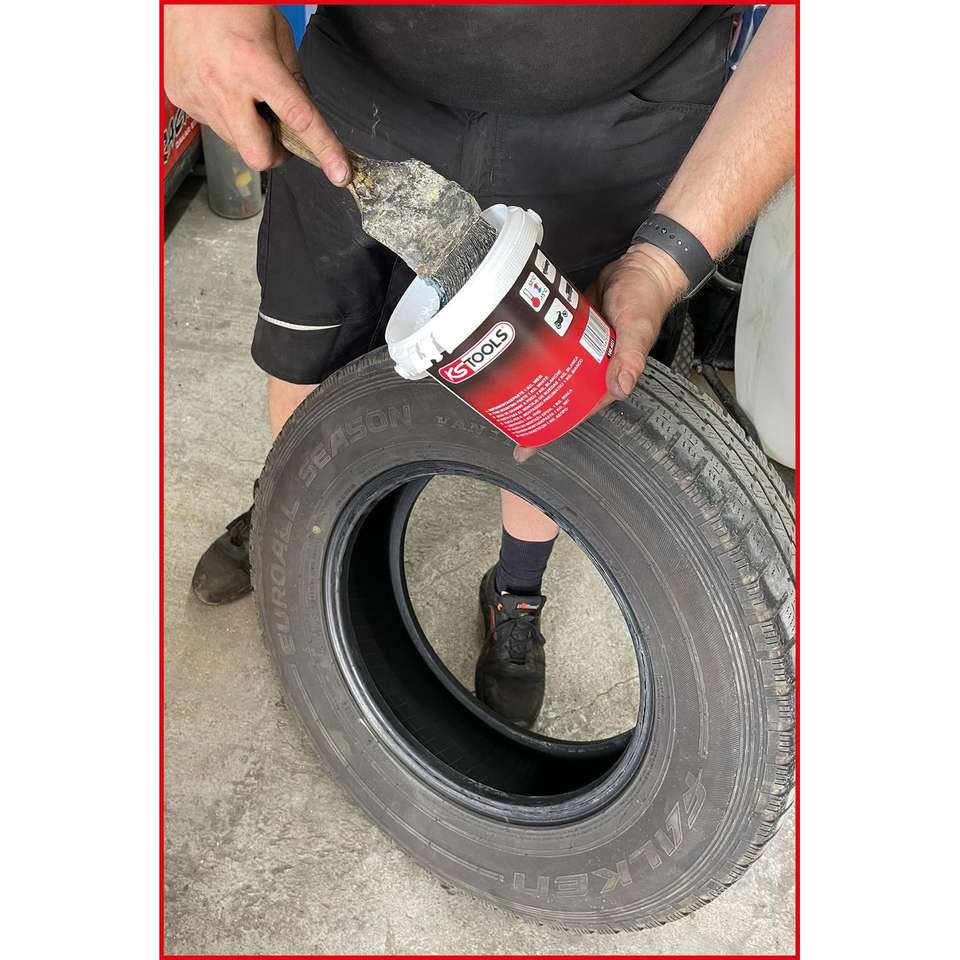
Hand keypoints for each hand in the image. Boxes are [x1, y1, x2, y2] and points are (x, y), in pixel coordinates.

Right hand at [163, 4, 350, 183]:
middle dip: (275, 152)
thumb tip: (304, 113)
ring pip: (236, 143)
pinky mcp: (182, 98)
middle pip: (258, 155)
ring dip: (249, 130)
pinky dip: (226, 115)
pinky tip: (223, 86)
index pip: (299, 119)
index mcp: (255, 65)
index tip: (338, 172)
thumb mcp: (276, 32)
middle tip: (279, 129)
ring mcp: (199, 96)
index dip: (324, 149)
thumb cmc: (228, 1)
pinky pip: (213, 125)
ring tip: (244, 92)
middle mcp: (224, 86)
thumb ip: (294, 77)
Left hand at [513, 243, 686, 462]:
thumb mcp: (637, 329)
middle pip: (560, 396)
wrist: (642, 267)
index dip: (553, 428)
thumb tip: (620, 388)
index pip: (577, 410)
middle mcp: (593, 367)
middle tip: (504, 422)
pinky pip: (552, 347)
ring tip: (501, 394)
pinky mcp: (573, 330)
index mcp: (609, 376)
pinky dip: (536, 354)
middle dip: (536, 411)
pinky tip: (515, 358)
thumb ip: (629, 357)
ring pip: (554, 372)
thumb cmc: (645, 299)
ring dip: (533, 382)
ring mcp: (581, 349)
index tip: (528, 446)